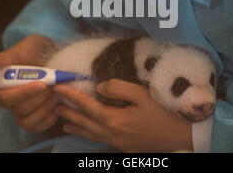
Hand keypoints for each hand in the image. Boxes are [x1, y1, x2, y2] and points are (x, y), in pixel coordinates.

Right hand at [0, 34, 60, 132]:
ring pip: (27, 120)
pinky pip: (37, 127)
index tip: (42, 84)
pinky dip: (49, 118)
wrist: (57, 58)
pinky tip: (58, 105)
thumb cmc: (38, 51)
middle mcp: (5, 100)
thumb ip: (1, 57)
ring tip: (58, 93)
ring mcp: (18, 111)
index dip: (24, 93)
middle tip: (56, 85)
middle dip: (40, 98)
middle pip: (19, 109)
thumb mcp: (24, 49)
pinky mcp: (32, 119)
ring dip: (46, 107)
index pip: (6, 97)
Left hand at [53, 79, 193, 151]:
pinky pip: (99, 139)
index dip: (71, 95)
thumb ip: (118, 88)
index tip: (59, 86)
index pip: (86, 105)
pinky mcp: (123, 146)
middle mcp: (110, 133)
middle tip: (53, 105)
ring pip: (89, 134)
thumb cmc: (162, 113)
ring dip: (75, 127)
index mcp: (113, 119)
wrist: (179, 137)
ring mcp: (116, 142)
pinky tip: (86, 133)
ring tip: (63, 122)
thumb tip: (99, 87)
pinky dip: (88, 135)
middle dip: (68, 113)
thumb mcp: (142, 95)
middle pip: (83, 122)